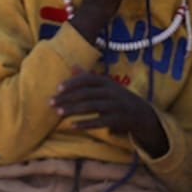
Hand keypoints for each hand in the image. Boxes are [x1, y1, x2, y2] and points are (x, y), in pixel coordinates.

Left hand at [52, 73, 166, 154]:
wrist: (141, 113)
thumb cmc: (118, 97)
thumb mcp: (106, 85)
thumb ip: (88, 77)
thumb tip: (72, 65)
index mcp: (106, 81)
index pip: (86, 79)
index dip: (72, 83)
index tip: (57, 88)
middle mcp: (110, 91)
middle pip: (85, 93)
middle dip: (66, 98)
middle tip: (50, 102)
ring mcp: (114, 106)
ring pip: (89, 107)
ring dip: (72, 110)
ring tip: (58, 113)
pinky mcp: (116, 120)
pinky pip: (98, 122)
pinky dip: (84, 124)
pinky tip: (71, 126)